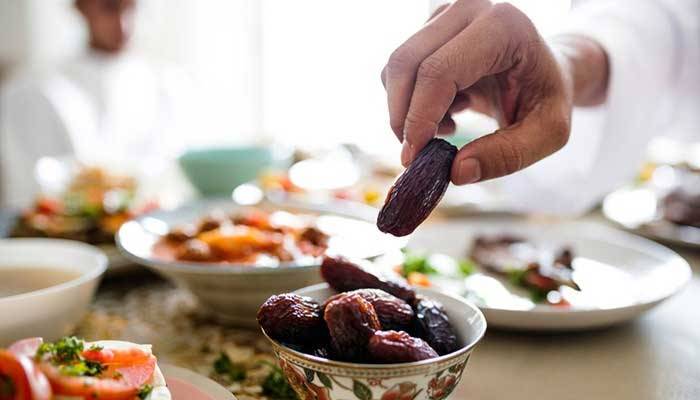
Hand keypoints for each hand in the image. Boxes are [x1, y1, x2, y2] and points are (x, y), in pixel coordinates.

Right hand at [381, 1, 573, 183]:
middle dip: (402, 116)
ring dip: (407, 110)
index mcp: (503, 26)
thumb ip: (507, 155)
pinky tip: (446, 112)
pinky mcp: (431, 27)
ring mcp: (446, 14)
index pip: (439, 71)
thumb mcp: (548, 134)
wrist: (548, 70)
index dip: (419, 117)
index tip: (414, 157)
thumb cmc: (548, 97)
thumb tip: (455, 172)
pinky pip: (400, 70)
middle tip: (417, 154)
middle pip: (406, 64)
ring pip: (396, 67)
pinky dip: (411, 101)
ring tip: (447, 128)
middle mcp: (470, 9)